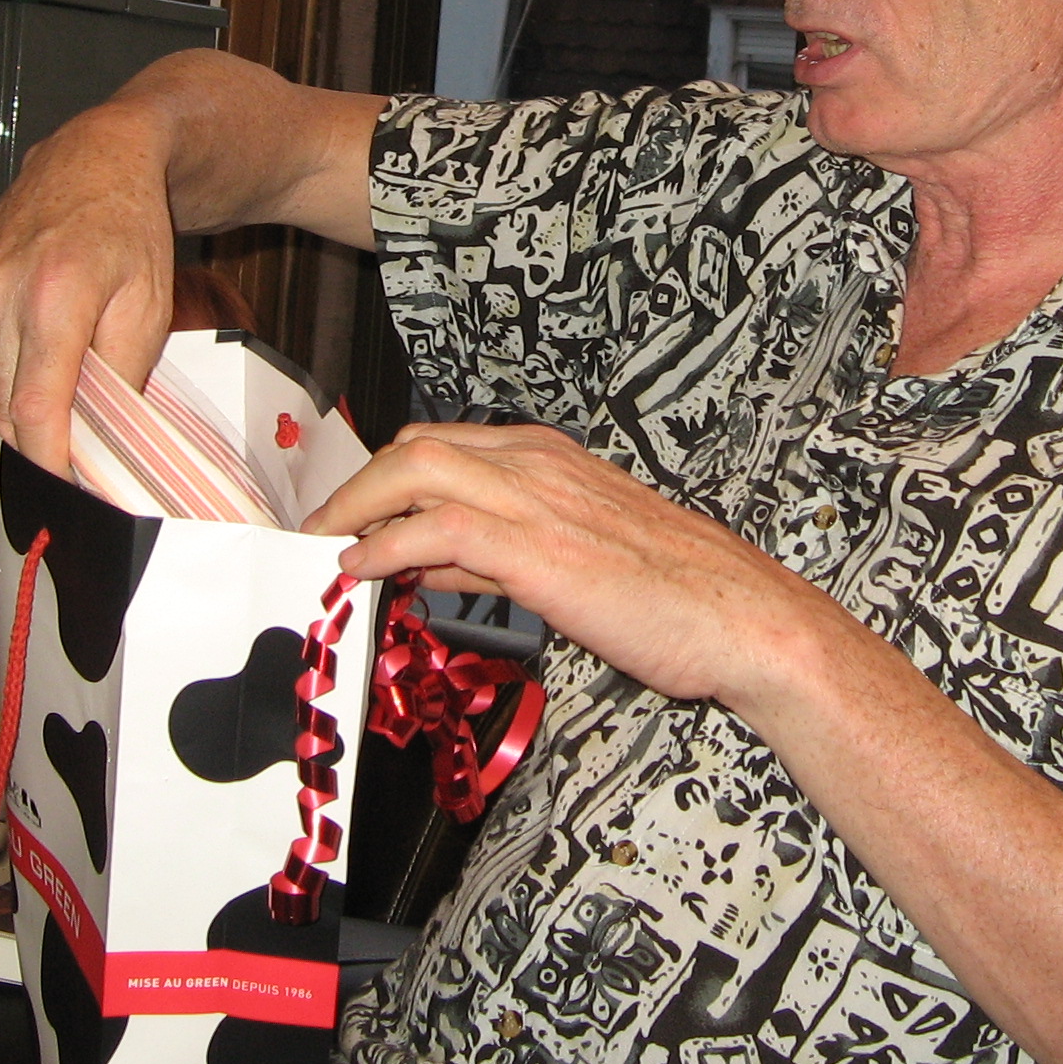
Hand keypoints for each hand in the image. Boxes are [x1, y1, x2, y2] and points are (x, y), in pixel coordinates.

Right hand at [0, 98, 177, 476]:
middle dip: (40, 433)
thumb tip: (98, 442)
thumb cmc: (128, 230)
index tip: (65, 491)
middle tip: (76, 434)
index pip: (34, 410)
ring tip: (59, 362)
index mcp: (53, 296)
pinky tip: (28, 339)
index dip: (47, 461)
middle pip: (5, 408)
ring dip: (18, 397)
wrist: (93, 161)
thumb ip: (120, 377)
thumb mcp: (149, 306)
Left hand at [309, 423, 824, 705]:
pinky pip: (438, 528)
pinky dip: (385, 547)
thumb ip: (498, 556)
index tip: (348, 516)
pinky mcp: (538, 548)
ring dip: (354, 509)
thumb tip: (430, 565)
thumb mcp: (574, 560)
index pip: (442, 445)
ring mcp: (538, 500)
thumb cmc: (676, 596)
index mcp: (551, 459)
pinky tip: (361, 572)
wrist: (742, 617)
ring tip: (323, 548)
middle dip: (355, 486)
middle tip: (320, 530)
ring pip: (415, 469)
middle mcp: (539, 465)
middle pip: (415, 446)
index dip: (384, 479)